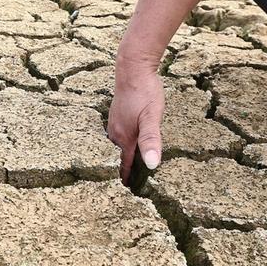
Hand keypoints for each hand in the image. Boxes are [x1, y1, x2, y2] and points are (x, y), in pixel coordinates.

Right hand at [107, 57, 164, 184]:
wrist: (132, 69)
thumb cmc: (145, 92)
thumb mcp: (153, 116)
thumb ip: (152, 140)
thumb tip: (152, 165)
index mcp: (124, 138)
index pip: (124, 166)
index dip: (127, 180)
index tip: (127, 196)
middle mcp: (115, 133)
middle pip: (118, 158)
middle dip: (121, 172)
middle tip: (126, 189)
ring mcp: (113, 124)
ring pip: (116, 147)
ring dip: (120, 158)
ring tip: (126, 171)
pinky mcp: (115, 116)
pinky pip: (117, 137)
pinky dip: (121, 146)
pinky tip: (127, 145)